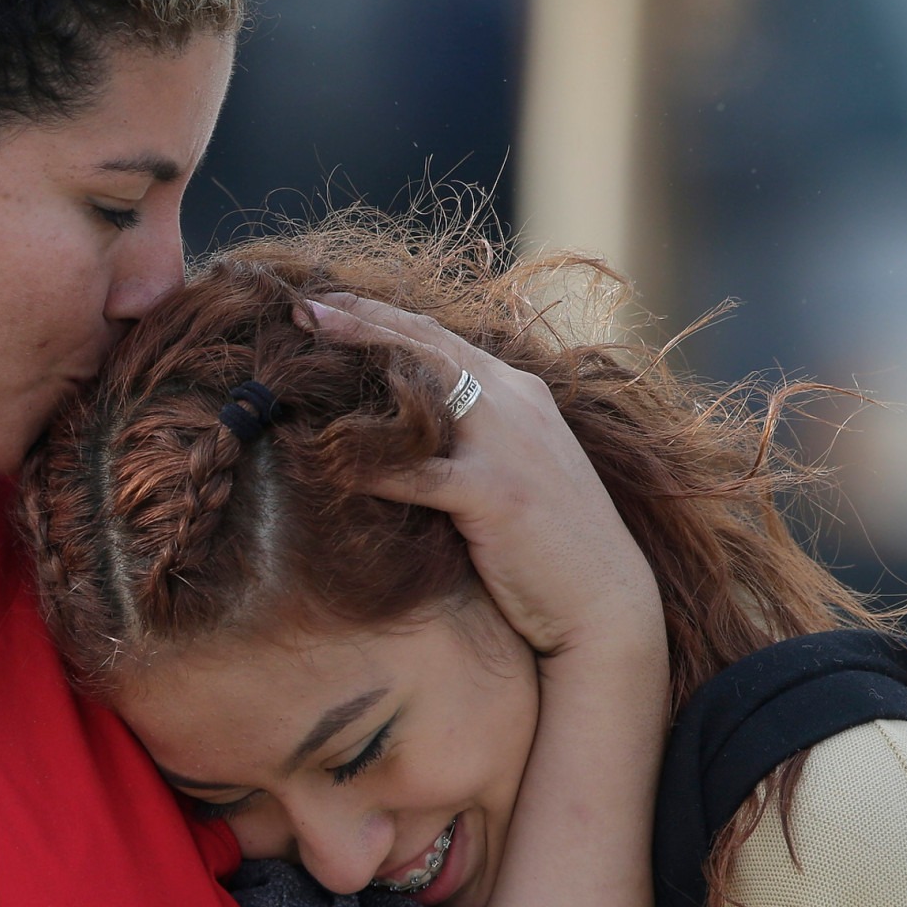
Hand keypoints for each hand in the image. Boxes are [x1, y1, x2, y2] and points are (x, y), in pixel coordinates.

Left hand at [296, 294, 664, 664]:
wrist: (605, 601)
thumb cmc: (551, 543)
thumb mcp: (516, 467)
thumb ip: (471, 436)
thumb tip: (405, 428)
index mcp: (519, 393)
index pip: (440, 339)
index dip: (381, 317)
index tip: (327, 305)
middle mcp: (515, 404)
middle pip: (424, 347)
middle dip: (360, 322)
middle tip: (301, 312)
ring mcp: (508, 446)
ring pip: (421, 393)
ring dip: (357, 374)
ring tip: (302, 363)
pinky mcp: (497, 494)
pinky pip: (419, 474)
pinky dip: (371, 467)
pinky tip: (326, 464)